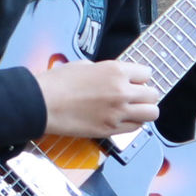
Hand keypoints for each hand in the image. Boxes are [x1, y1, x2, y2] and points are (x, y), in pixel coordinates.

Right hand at [35, 59, 160, 138]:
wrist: (42, 104)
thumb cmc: (57, 83)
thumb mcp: (84, 65)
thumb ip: (105, 71)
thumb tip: (114, 76)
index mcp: (115, 71)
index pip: (147, 74)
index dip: (140, 78)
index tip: (134, 81)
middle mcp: (121, 91)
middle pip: (153, 95)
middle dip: (145, 95)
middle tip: (135, 97)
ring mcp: (118, 112)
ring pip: (151, 113)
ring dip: (144, 111)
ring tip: (133, 110)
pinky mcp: (111, 130)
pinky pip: (136, 127)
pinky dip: (133, 123)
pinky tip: (121, 119)